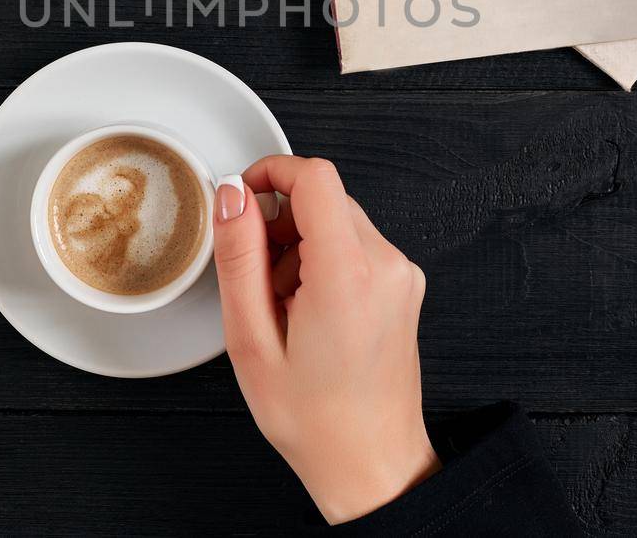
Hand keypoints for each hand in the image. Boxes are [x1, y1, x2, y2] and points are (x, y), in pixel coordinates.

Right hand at [212, 155, 439, 523]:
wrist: (371, 464)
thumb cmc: (313, 419)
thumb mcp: (250, 339)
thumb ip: (238, 257)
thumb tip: (231, 196)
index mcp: (348, 274)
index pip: (315, 177)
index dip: (271, 172)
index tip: (242, 196)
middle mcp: (386, 265)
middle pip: (325, 198)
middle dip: (280, 223)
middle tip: (254, 277)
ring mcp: (402, 276)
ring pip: (339, 221)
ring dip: (300, 246)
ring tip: (281, 306)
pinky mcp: (405, 286)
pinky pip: (357, 246)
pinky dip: (324, 262)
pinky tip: (307, 311)